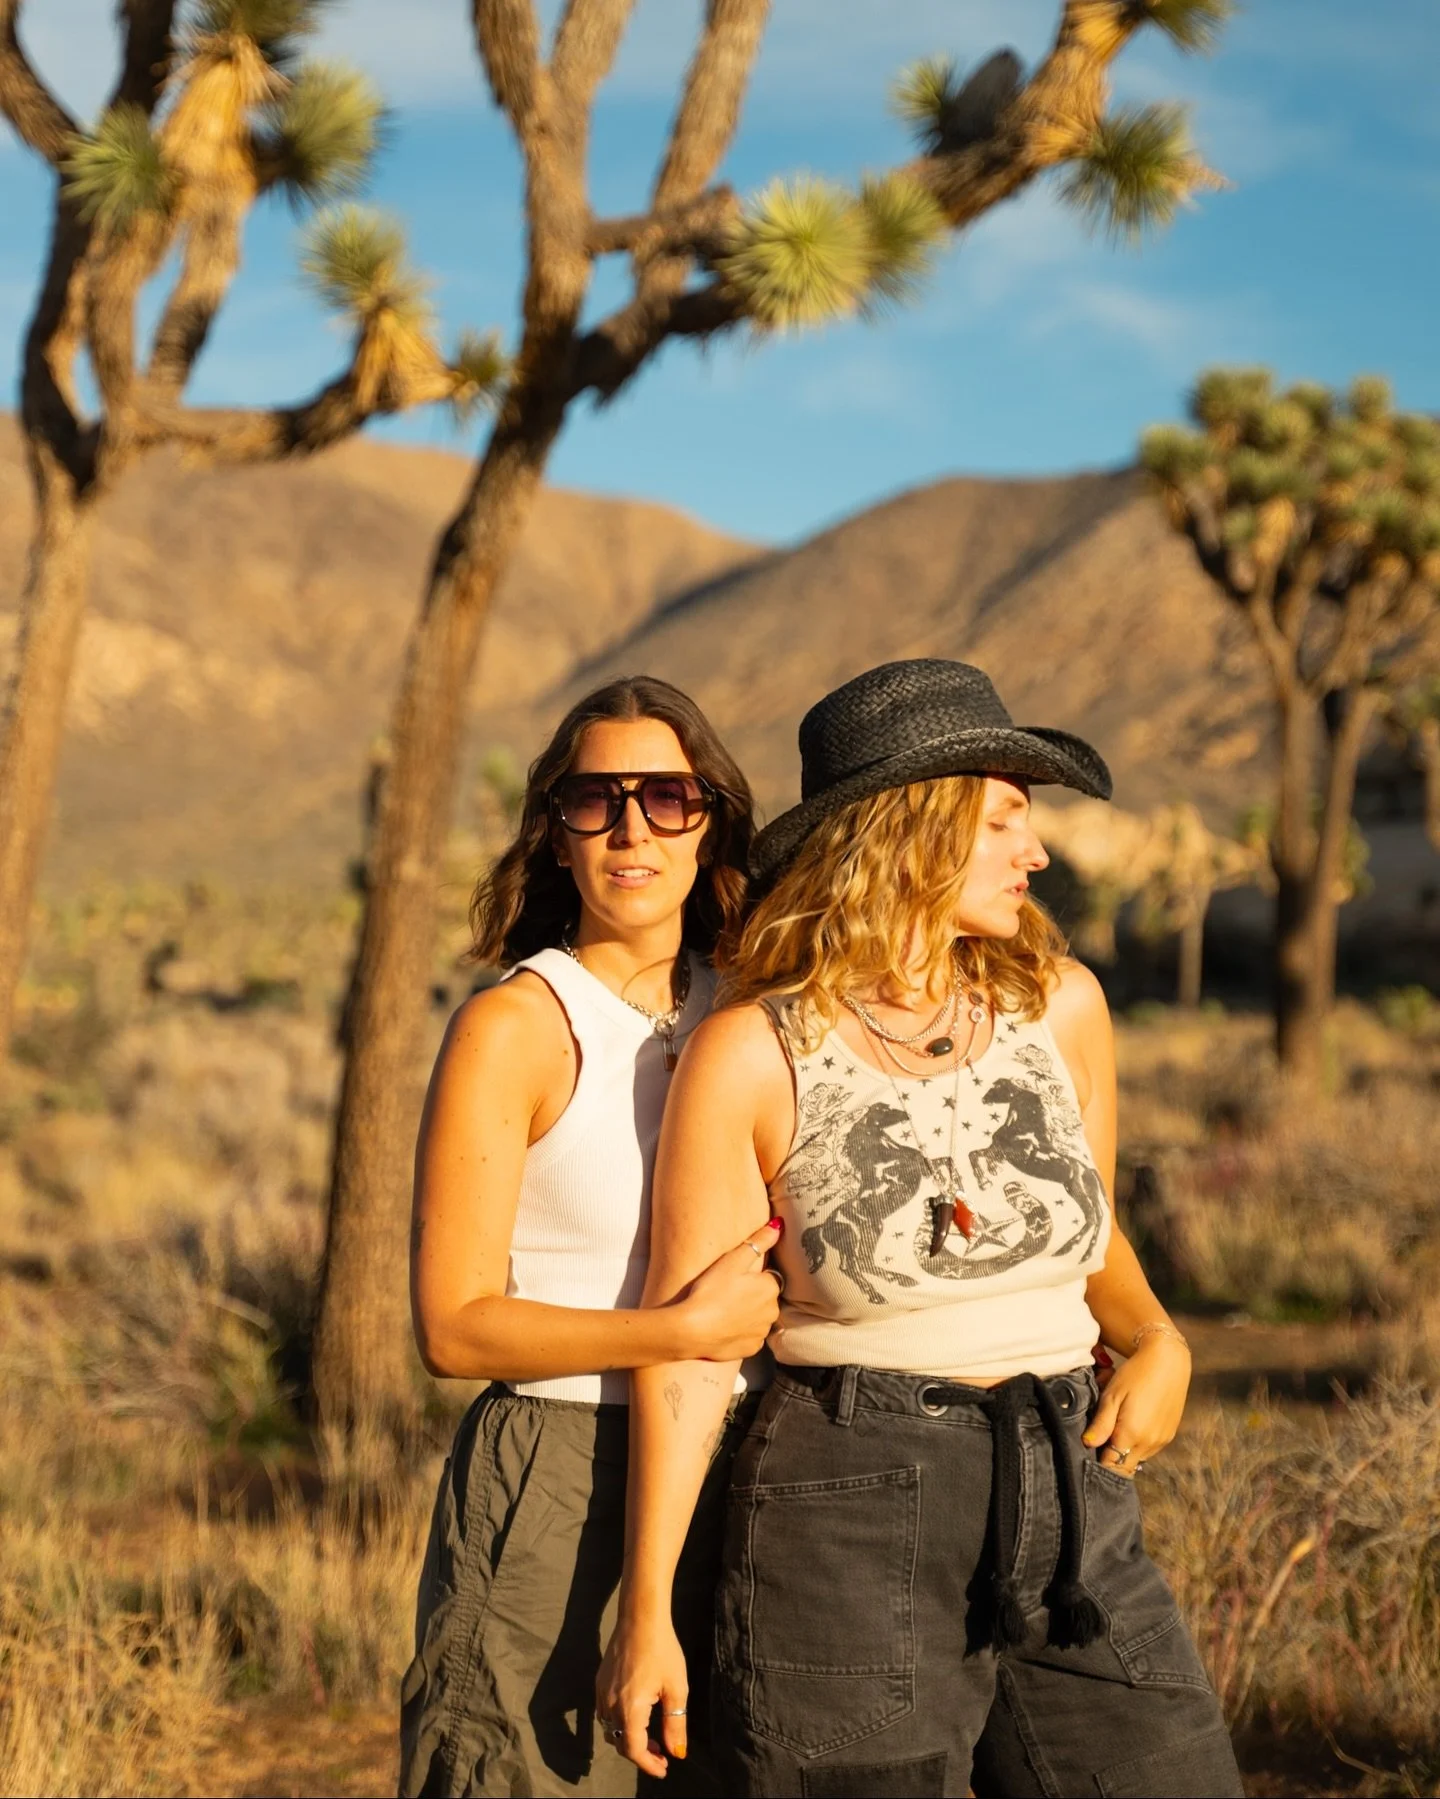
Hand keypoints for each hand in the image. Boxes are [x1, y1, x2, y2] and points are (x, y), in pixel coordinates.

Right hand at [597, 1610, 687, 1776]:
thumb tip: (676, 1753)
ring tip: (651, 1738)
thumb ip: (675, 1724)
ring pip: (610, 1730)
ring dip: (628, 1739)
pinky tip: (636, 1716)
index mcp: (629, 1708)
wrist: (640, 1616)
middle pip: (619, 1743)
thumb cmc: (663, 1650)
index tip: (664, 1769)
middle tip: (661, 1754)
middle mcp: (609, 1704)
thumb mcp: (676, 1688)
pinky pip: (604, 1714)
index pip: (633, 1750)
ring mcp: (601, 1692)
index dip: (648, 1764)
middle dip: (640, 1753)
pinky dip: (619, 1724)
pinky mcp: (599, 1682)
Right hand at [677, 1219, 782, 1359]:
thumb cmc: (710, 1291)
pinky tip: (725, 1328)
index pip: (768, 1278)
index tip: (734, 1280)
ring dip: (748, 1315)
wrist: (692, 1331)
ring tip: (724, 1311)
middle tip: (726, 1294)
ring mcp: (762, 1332)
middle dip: (752, 1296)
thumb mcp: (732, 1260)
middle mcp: (772, 1311)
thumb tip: (780, 1225)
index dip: (752, 1278)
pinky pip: (751, 1337)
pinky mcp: (752, 1349)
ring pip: (759, 1319)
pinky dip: (741, 1333)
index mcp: (770, 1288)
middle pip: (765, 1299)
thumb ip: (758, 1242)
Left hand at [1082, 1333, 1190, 1476]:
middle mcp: (1149, 1443)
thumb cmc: (1135, 1374)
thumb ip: (1101, 1423)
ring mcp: (1162, 1441)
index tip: (1088, 1456)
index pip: (1112, 1466)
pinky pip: (1148, 1449)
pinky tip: (1131, 1423)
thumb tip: (1088, 1444)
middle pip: (1125, 1467)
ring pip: (1136, 1459)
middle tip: (1099, 1441)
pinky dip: (1136, 1444)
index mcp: (1132, 1434)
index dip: (1098, 1465)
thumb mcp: (1112, 1395)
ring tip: (1116, 1426)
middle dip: (1111, 1460)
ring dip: (1124, 1451)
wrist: (1168, 1361)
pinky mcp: (1169, 1435)